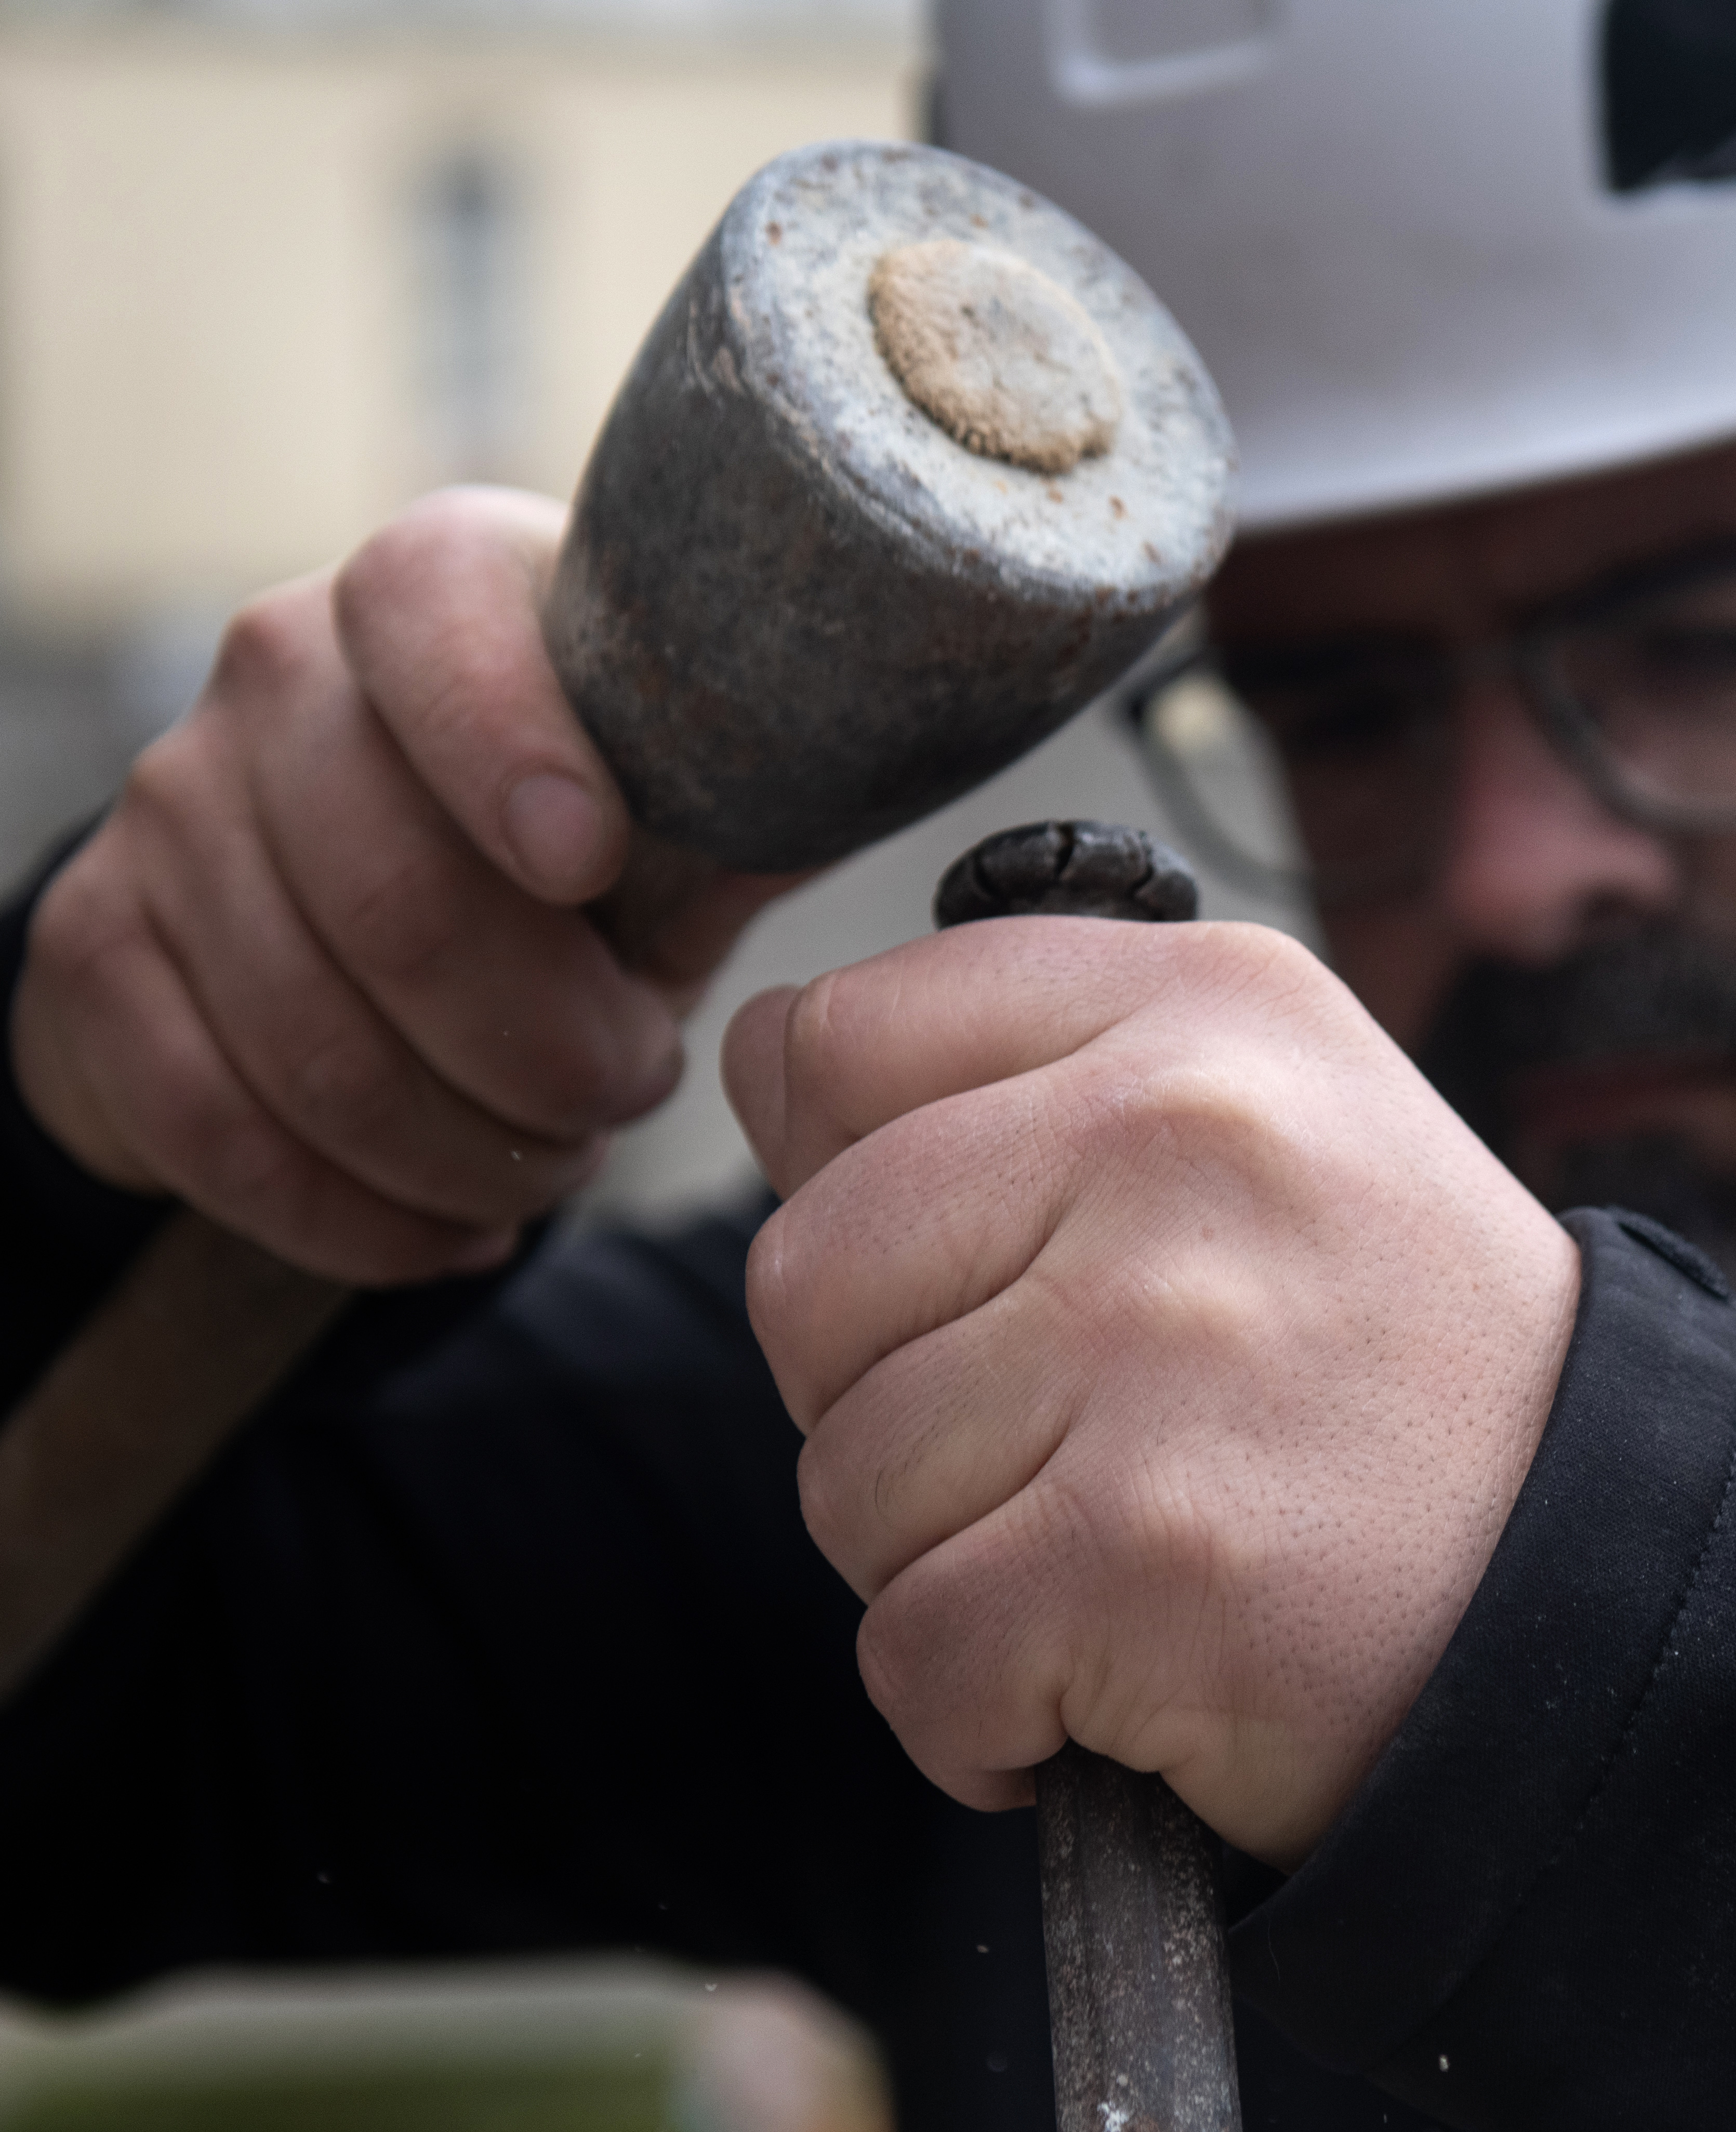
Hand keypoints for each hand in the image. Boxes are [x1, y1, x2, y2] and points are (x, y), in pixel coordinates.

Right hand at [8, 487, 792, 1284]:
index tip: (592, 863)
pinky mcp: (100, 956)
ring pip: (315, 1042)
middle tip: (623, 1092)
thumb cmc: (573, 863)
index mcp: (429, 597)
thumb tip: (933, 756)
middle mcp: (272, 673)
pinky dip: (362, 1218)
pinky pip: (219, 1128)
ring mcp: (166, 813)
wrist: (359, 925)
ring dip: (470, 1151)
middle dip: (547, 1051)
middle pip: (395, 896)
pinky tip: (457, 1229)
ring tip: (552, 1163)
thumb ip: (765, 788)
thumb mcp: (683, 810)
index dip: (511, 748)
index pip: (435, 616)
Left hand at [724, 915, 1581, 1867]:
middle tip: (1047, 1465)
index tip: (954, 1289)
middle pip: (802, 1284)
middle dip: (880, 1410)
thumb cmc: (1399, 1374)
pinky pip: (913, 1657)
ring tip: (1113, 1569)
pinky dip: (977, 1723)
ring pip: (845, 1482)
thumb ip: (1035, 1078)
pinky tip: (1108, 1692)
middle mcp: (1178, 1138)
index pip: (825, 1045)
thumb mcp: (1274, 1127)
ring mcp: (1164, 1347)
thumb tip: (767, 1089)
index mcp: (1201, 1008)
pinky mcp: (1150, 1556)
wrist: (1620, 1585)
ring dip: (943, 1572)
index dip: (839, 1197)